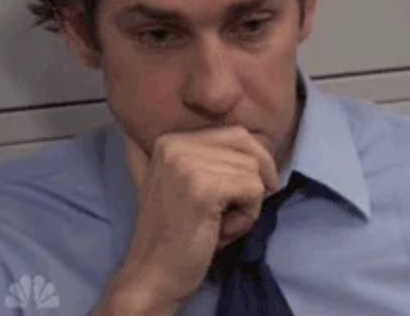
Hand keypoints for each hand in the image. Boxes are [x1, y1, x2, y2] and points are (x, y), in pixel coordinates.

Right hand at [97, 126, 278, 314]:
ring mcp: (187, 164)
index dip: (253, 164)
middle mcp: (176, 144)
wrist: (154, 275)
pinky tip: (221, 231)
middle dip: (255, 180)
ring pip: (254, 171)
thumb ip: (206, 159)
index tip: (241, 194)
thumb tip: (253, 141)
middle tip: (237, 210)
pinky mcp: (203, 188)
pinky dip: (248, 216)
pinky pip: (254, 190)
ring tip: (219, 224)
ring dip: (248, 204)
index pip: (237, 134)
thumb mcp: (186, 184)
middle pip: (249, 147)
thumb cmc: (177, 235)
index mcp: (170, 139)